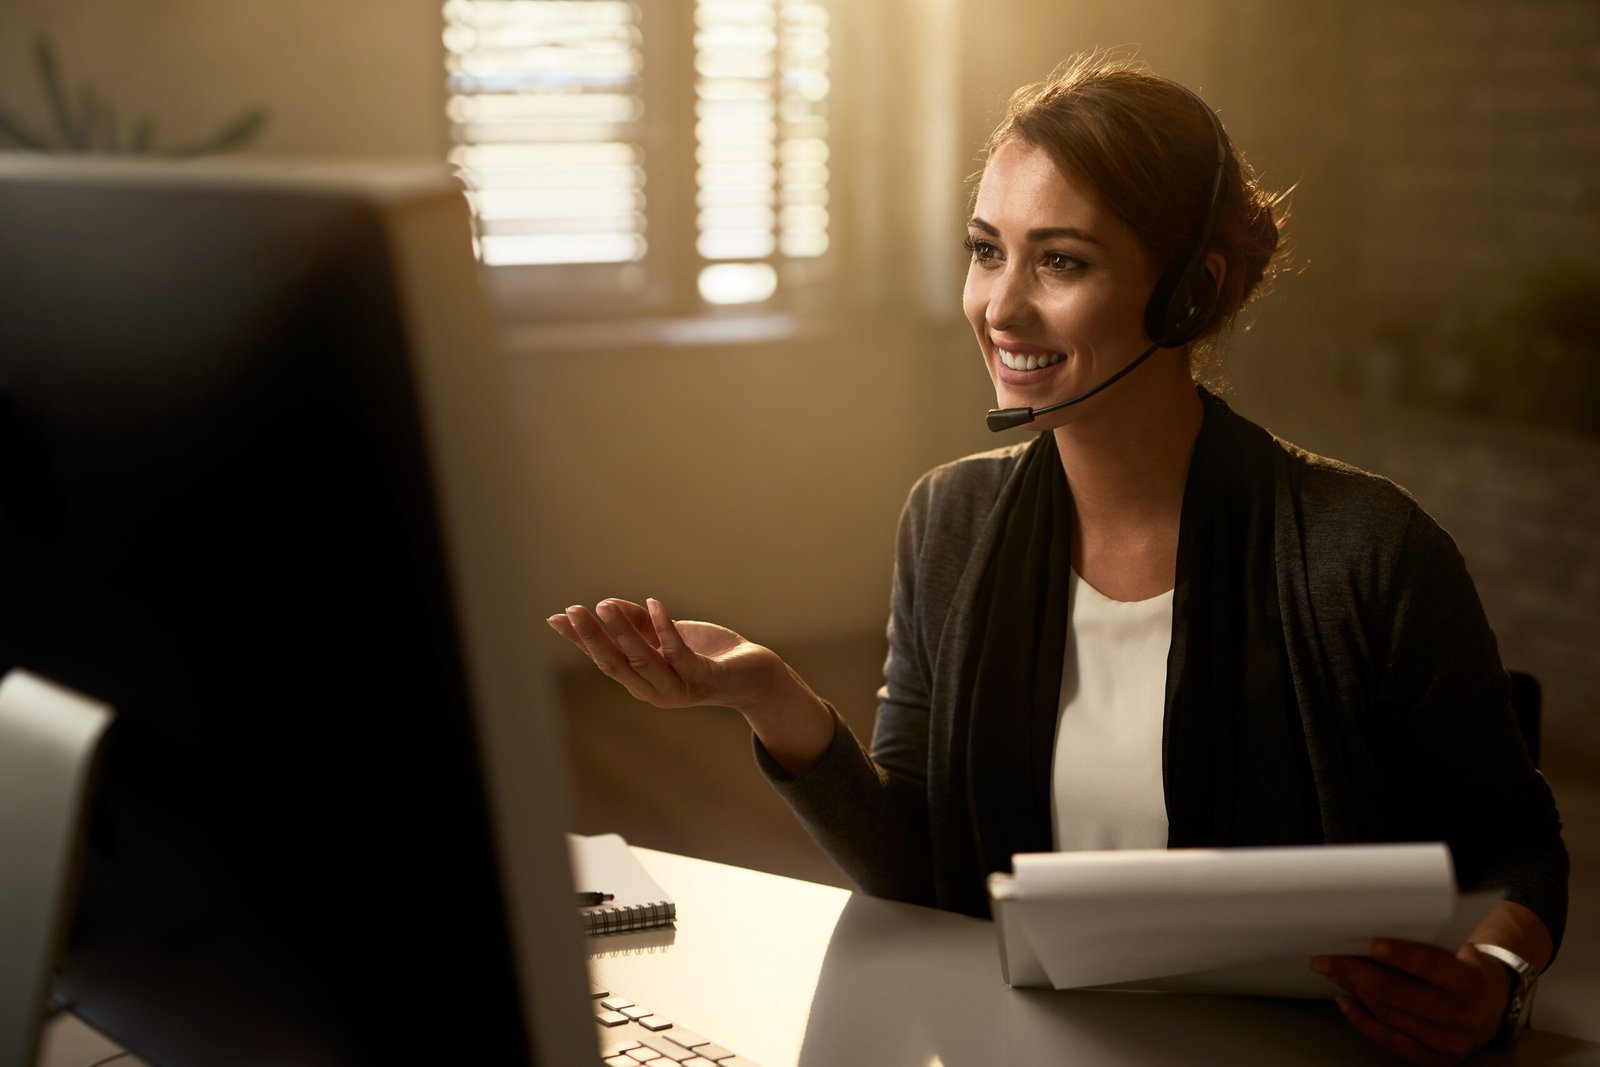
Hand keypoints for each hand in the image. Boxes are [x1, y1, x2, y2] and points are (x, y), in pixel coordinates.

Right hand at [548, 598, 782, 712]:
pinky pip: (680, 653)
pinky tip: (653, 604)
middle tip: (573, 610)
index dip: (579, 640)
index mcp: (641, 680)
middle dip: (592, 637)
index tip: (556, 618)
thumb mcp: (666, 635)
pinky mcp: (705, 679)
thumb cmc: (708, 655)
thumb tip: (606, 605)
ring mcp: (679, 688)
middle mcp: (654, 691)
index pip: (603, 659)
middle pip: (616, 663)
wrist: (754, 675)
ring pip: (643, 660)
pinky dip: (665, 628)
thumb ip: (637, 624)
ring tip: (603, 605)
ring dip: (622, 631)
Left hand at [1311, 938, 1509, 1064]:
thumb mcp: (1461, 952)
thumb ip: (1427, 946)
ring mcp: (1449, 1042)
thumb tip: (1371, 931)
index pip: (1430, 965)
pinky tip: (1346, 1002)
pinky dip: (1363, 1020)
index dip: (1398, 953)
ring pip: (1389, 1014)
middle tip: (1327, 959)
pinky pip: (1390, 1040)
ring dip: (1355, 991)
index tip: (1370, 943)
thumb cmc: (1470, 972)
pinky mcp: (1436, 1059)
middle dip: (1355, 973)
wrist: (1496, 1007)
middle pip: (1398, 993)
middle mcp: (1462, 1015)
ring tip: (1334, 974)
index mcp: (1471, 982)